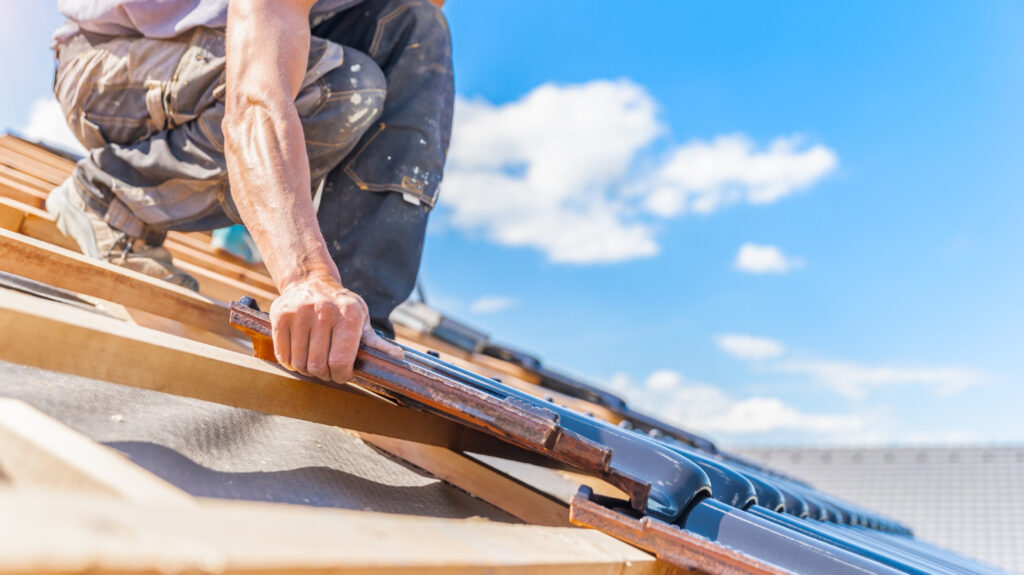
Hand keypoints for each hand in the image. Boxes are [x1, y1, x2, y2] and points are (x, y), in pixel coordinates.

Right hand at [269, 275, 402, 382]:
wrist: (311, 281)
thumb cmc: (341, 306)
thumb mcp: (362, 319)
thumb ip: (376, 342)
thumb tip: (399, 357)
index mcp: (349, 315)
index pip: (340, 361)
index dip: (341, 375)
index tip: (342, 375)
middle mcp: (324, 311)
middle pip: (318, 365)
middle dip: (324, 374)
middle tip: (326, 370)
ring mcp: (300, 312)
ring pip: (299, 363)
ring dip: (306, 370)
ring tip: (313, 361)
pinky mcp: (280, 315)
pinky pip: (282, 354)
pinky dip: (290, 362)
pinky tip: (299, 354)